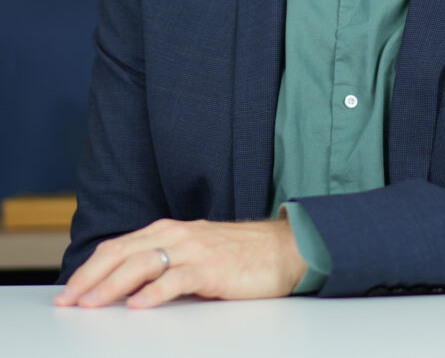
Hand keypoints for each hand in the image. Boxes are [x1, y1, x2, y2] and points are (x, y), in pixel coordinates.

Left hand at [54, 216, 307, 308]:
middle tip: (69, 301)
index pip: (119, 246)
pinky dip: (155, 292)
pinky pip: (178, 279)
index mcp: (170, 230)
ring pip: (143, 264)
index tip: (69, 292)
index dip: (90, 268)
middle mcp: (178, 235)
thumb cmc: (239, 254)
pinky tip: (140, 305)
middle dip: (91, 278)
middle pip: (123, 252)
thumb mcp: (195, 252)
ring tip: (92, 303)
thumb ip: (164, 262)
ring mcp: (195, 250)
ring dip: (112, 285)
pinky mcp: (213, 268)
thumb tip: (125, 287)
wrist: (284, 249)